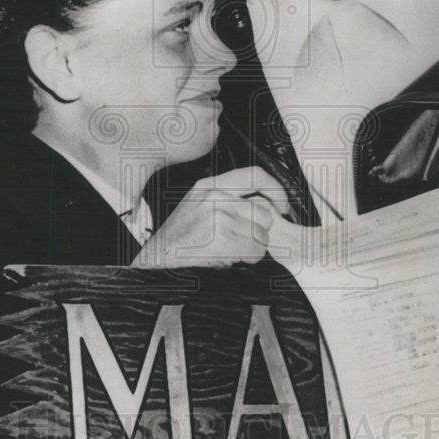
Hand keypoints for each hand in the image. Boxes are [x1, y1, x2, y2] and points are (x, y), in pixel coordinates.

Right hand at [132, 166, 289, 268]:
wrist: (156, 263)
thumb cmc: (177, 240)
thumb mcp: (197, 206)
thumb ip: (228, 199)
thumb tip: (265, 206)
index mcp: (208, 185)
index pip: (255, 175)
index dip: (276, 190)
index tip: (282, 205)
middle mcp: (214, 196)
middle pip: (263, 211)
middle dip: (260, 230)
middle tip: (242, 241)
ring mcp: (219, 216)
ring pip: (262, 234)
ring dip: (253, 247)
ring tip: (231, 251)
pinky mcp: (223, 239)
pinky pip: (255, 250)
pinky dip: (248, 259)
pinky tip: (229, 259)